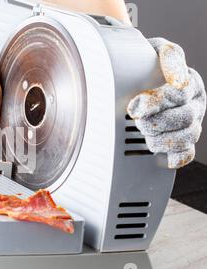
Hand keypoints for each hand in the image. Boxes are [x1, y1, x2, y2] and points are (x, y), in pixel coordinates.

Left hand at [128, 38, 205, 168]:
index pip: (179, 93)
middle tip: (137, 121)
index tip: (135, 106)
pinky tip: (164, 156)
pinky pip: (187, 153)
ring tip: (146, 135)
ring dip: (164, 139)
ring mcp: (191, 121)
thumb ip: (167, 56)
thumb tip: (178, 78)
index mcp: (187, 80)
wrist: (137, 78)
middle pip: (185, 117)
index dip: (156, 102)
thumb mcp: (153, 50)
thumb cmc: (145, 64)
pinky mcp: (184, 139)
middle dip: (158, 122)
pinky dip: (175, 156)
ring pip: (188, 136)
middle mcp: (193, 101)